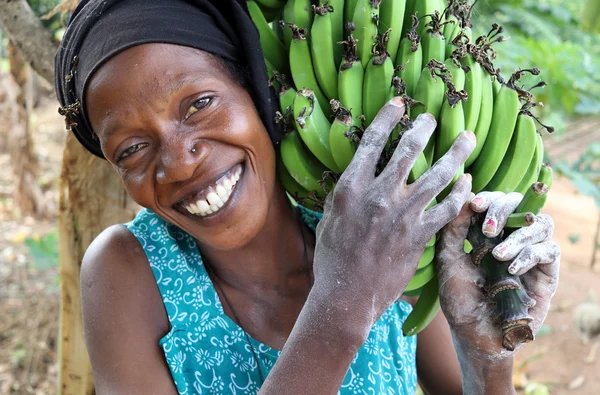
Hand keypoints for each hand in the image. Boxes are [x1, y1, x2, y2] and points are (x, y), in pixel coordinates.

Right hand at [312, 97, 475, 328]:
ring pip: (438, 175)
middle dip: (425, 127)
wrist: (347, 296)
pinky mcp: (420, 236)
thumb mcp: (329, 219)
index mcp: (351, 188)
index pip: (373, 142)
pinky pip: (448, 209)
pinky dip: (461, 193)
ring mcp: (403, 215)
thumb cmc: (332, 259)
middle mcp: (379, 195)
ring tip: (467, 138)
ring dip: (456, 153)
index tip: (399, 104)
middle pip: (409, 149)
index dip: (387, 118)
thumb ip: (345, 195)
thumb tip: (354, 178)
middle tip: (434, 118)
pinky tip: (468, 182)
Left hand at [435, 192, 560, 359]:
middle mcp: (511, 237)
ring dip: (518, 235)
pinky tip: (511, 269)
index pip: (495, 201)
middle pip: (520, 205)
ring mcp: (531, 253)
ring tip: (497, 255)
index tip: (474, 204)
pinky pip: (549, 251)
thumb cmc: (459, 298)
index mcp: (488, 231)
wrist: (474, 334)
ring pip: (540, 224)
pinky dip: (531, 255)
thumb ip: (453, 228)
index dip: (488, 198)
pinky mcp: (547, 272)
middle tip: (487, 228)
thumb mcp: (448, 260)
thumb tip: (463, 192)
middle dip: (503, 210)